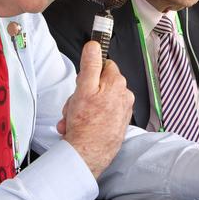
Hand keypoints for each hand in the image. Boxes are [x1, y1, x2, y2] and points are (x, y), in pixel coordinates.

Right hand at [58, 41, 133, 177]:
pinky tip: (80, 126)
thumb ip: (90, 64)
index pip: (104, 65)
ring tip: (74, 119)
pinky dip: (89, 119)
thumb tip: (94, 46)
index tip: (81, 84)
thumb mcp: (84, 87)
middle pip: (99, 84)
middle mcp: (124, 95)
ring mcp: (122, 111)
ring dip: (82, 108)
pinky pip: (101, 115)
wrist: (88, 154)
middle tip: (74, 105)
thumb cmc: (86, 124)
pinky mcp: (118, 124)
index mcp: (117, 83)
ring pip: (98, 101)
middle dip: (82, 94)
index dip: (89, 74)